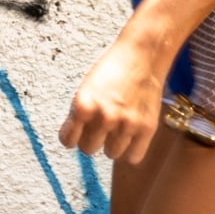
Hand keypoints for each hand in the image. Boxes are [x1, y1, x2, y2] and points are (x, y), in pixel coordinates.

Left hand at [60, 32, 173, 174]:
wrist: (143, 55)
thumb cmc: (112, 69)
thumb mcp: (87, 88)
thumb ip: (80, 113)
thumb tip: (76, 140)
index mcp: (83, 104)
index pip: (67, 140)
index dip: (71, 136)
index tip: (76, 133)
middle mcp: (103, 116)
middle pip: (88, 149)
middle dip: (91, 139)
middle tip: (99, 127)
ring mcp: (126, 124)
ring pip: (111, 154)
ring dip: (112, 144)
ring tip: (118, 127)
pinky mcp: (146, 128)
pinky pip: (133, 157)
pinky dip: (131, 151)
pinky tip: (131, 137)